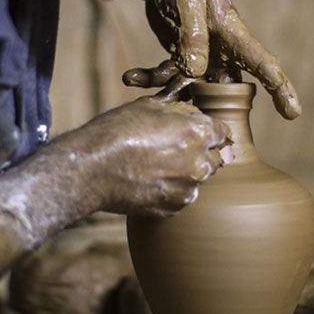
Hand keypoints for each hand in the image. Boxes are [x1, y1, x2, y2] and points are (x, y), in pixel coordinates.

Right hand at [58, 97, 232, 216]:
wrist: (90, 170)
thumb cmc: (116, 132)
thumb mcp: (149, 106)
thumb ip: (179, 111)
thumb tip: (192, 115)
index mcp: (197, 132)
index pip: (223, 132)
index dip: (211, 130)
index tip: (201, 133)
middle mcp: (199, 163)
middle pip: (215, 158)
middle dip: (202, 153)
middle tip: (176, 149)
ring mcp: (188, 189)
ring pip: (198, 179)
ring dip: (187, 173)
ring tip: (157, 166)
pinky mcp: (173, 207)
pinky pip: (182, 196)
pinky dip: (172, 190)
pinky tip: (150, 181)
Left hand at [122, 0, 300, 118]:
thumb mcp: (187, 2)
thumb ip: (192, 36)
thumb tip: (196, 71)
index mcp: (232, 34)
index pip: (263, 63)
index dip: (280, 88)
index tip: (293, 112)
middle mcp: (221, 51)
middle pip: (231, 88)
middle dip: (219, 111)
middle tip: (198, 124)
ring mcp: (201, 57)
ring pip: (194, 88)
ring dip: (171, 93)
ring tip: (141, 84)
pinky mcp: (179, 57)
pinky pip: (168, 77)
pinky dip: (149, 79)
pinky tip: (130, 76)